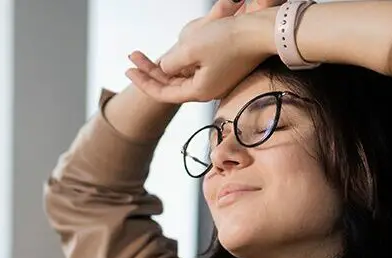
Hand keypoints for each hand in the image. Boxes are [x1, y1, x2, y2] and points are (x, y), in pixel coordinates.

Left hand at [125, 0, 283, 103]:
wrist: (263, 30)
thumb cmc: (229, 39)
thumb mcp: (190, 49)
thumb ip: (171, 63)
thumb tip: (165, 68)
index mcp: (199, 91)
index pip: (163, 93)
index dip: (143, 82)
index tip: (128, 69)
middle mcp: (208, 90)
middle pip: (170, 84)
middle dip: (149, 70)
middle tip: (132, 57)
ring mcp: (217, 80)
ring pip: (182, 76)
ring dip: (163, 66)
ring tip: (144, 57)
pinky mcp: (224, 69)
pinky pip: (195, 69)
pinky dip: (179, 63)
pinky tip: (170, 55)